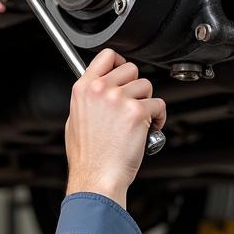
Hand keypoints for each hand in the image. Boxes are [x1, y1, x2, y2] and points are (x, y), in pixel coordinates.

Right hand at [64, 49, 165, 208]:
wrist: (97, 177)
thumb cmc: (88, 157)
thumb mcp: (74, 121)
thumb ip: (87, 100)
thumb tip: (96, 92)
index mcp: (84, 88)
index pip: (106, 56)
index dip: (119, 61)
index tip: (123, 70)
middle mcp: (101, 89)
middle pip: (131, 69)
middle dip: (135, 86)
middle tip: (132, 104)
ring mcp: (120, 99)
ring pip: (146, 86)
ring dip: (147, 102)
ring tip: (139, 120)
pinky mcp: (137, 112)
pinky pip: (158, 104)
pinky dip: (158, 117)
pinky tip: (149, 128)